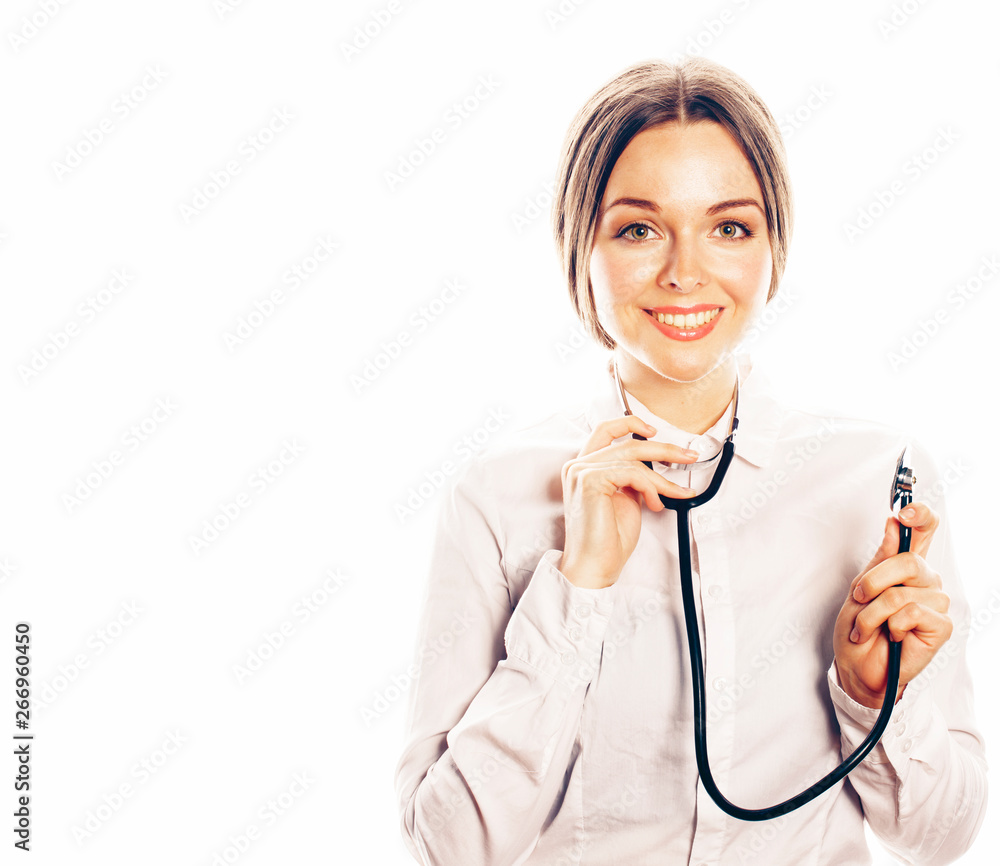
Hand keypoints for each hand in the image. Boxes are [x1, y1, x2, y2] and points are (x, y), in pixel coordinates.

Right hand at [559, 416, 698, 587]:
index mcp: (583, 467)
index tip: (654, 431)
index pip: (604, 431)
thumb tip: (656, 465)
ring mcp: (581, 472)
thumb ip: (632, 477)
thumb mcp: (626, 498)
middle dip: (664, 448)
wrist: (595, 565)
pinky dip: (651, 488)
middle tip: (688, 455)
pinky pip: (632, 473)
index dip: (630, 423)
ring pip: (634, 459)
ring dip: (663, 479)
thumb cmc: (608, 539)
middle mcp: (578, 466)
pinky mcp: (589, 481)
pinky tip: (655, 504)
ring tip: (677, 494)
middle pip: (627, 442)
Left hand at [833, 503, 951, 708]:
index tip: (905, 511)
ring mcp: (936, 602)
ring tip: (867, 627)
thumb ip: (881, 557)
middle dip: (872, 582)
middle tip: (859, 599)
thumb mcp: (860, 588)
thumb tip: (893, 523)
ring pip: (901, 592)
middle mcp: (926, 580)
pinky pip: (911, 612)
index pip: (925, 530)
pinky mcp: (941, 626)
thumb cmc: (859, 629)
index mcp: (907, 566)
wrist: (858, 666)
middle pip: (907, 560)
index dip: (920, 515)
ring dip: (872, 612)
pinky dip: (888, 625)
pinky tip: (890, 636)